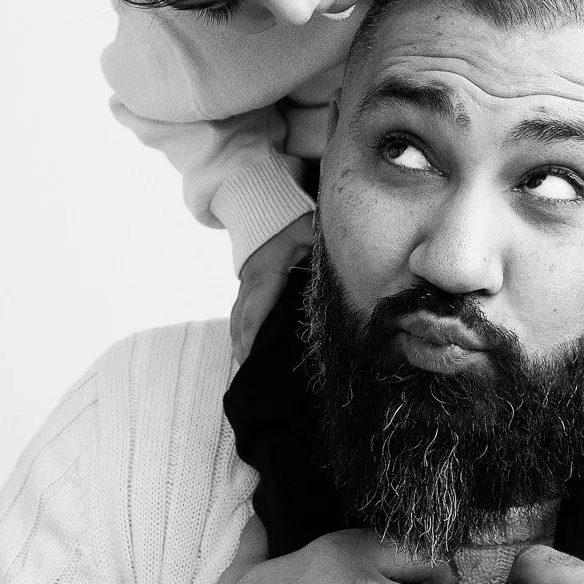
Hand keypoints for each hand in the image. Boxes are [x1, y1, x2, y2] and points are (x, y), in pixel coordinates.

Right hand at [231, 212, 316, 362]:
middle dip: (243, 349)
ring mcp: (244, 286)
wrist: (261, 207)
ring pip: (236, 320)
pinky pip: (239, 315)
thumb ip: (322, 246)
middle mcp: (250, 283)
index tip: (252, 357)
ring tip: (249, 371)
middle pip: (240, 322)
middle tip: (251, 376)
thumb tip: (346, 265)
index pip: (256, 310)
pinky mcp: (246, 287)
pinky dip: (241, 334)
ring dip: (240, 345)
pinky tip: (248, 352)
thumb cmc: (289, 221)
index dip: (252, 335)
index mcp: (266, 274)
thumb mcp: (308, 229)